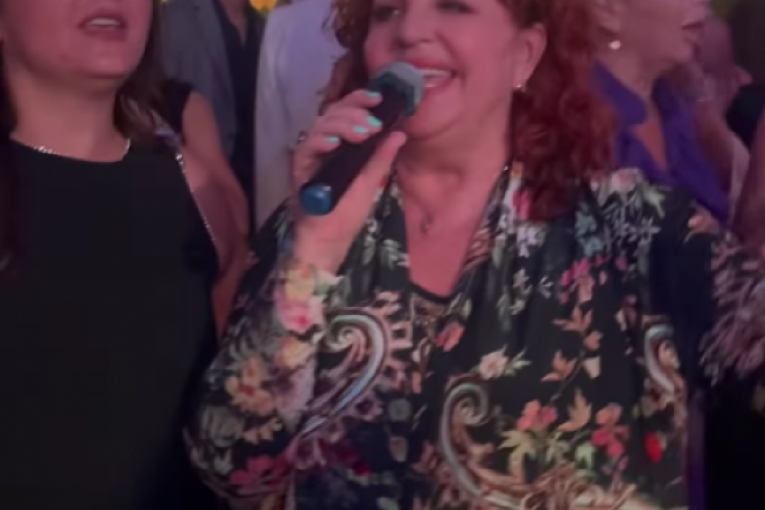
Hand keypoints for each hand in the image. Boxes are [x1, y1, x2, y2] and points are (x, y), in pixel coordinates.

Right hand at [290, 89, 405, 272]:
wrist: (329, 239)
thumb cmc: (348, 212)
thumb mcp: (371, 181)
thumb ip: (382, 156)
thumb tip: (400, 133)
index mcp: (342, 143)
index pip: (347, 111)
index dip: (361, 100)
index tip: (379, 99)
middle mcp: (324, 144)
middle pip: (334, 112)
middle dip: (355, 112)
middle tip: (373, 124)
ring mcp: (311, 154)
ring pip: (321, 124)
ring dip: (343, 125)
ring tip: (362, 134)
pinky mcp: (299, 167)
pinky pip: (306, 146)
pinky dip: (321, 141)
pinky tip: (334, 143)